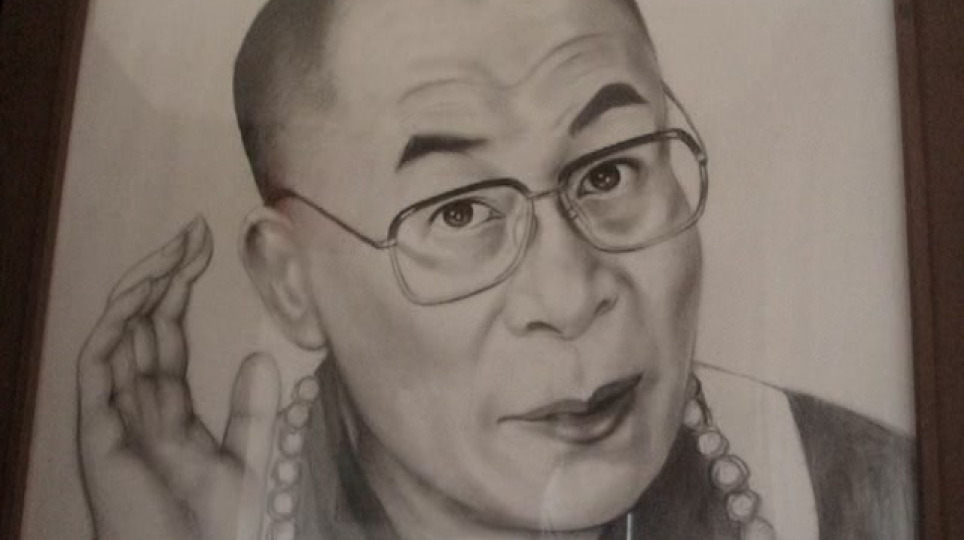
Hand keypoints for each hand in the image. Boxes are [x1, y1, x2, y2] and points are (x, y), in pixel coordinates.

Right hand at [77, 217, 280, 539]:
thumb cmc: (213, 526)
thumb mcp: (248, 459)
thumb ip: (251, 412)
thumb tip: (261, 357)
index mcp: (167, 407)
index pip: (169, 332)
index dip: (183, 289)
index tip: (206, 246)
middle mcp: (135, 403)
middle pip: (144, 324)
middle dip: (166, 275)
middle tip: (192, 231)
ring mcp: (113, 414)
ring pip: (119, 333)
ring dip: (143, 288)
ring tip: (173, 250)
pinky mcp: (97, 430)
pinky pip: (97, 365)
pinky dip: (114, 327)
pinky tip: (140, 295)